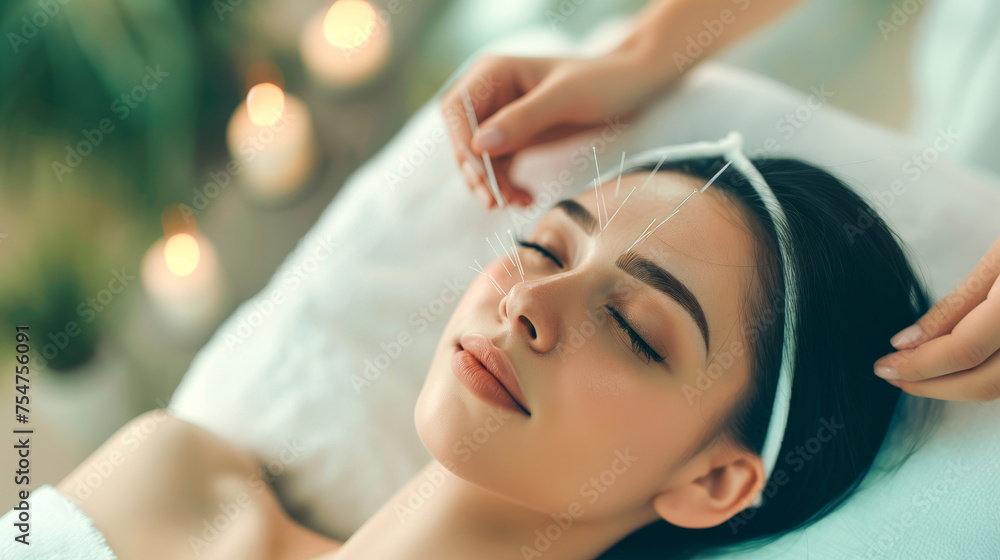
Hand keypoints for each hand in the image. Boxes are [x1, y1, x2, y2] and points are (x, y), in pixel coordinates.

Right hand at [440, 50, 672, 208]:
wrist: (633, 86)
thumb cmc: (603, 81)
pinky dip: (508, 185)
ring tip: (516, 203)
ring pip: (480, 159)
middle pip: (463, 138)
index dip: (462, 143)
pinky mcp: (517, 137)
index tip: (482, 173)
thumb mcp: (565, 98)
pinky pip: (500, 167)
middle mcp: (492, 94)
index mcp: (494, 72)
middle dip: (476, 171)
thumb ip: (522, 119)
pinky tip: (526, 198)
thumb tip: (477, 145)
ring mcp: (503, 117)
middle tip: (493, 201)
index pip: (457, 110)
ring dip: (493, 184)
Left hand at [874, 235, 999, 400]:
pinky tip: (954, 369)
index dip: (918, 364)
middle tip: (892, 375)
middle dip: (931, 386)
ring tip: (916, 374)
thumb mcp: (999, 258)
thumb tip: (906, 343)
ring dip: (955, 387)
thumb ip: (956, 305)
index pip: (963, 350)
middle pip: (984, 384)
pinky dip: (983, 378)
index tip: (884, 365)